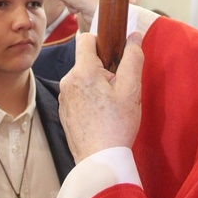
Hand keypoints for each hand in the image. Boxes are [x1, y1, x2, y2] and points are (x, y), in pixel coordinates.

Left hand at [59, 33, 142, 163]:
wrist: (99, 160)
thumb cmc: (117, 125)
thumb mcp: (131, 90)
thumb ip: (133, 59)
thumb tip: (134, 36)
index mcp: (82, 72)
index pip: (86, 38)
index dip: (102, 41)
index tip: (115, 56)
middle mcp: (67, 81)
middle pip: (86, 61)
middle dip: (103, 69)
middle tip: (119, 89)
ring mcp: (63, 97)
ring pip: (82, 78)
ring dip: (96, 85)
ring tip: (111, 106)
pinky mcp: (64, 112)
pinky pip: (77, 94)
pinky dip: (89, 98)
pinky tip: (101, 116)